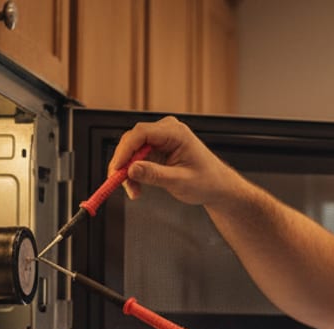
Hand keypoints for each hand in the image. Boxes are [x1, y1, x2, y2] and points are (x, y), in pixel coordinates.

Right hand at [108, 116, 239, 206]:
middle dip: (124, 163)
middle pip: (133, 141)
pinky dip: (134, 173)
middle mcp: (167, 131)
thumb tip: (131, 169)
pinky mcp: (157, 150)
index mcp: (176, 132)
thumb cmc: (206, 181)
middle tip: (120, 184)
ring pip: (132, 151)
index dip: (125, 150)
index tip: (116, 169)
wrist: (217, 187)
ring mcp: (161, 139)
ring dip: (128, 171)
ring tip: (133, 192)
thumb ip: (154, 174)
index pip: (141, 133)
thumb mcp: (179, 181)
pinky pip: (138, 158)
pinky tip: (137, 187)